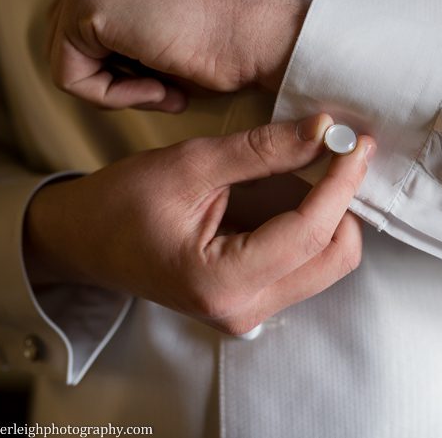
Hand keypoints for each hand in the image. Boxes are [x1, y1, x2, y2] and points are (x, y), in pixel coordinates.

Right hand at [24, 114, 373, 335]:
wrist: (84, 241)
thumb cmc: (121, 203)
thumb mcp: (190, 164)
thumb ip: (261, 150)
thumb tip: (322, 130)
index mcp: (220, 282)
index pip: (309, 233)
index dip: (342, 183)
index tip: (357, 141)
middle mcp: (243, 311)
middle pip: (334, 258)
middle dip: (346, 202)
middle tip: (341, 151)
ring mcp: (250, 312)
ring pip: (328, 263)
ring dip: (334, 213)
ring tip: (323, 164)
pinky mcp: (253, 300)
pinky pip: (308, 264)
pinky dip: (316, 224)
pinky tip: (305, 188)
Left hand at [48, 0, 308, 112]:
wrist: (255, 37)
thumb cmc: (222, 44)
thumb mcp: (156, 27)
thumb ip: (117, 33)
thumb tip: (82, 66)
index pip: (81, 27)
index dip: (120, 67)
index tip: (165, 77)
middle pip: (66, 43)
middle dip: (114, 78)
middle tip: (165, 90)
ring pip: (65, 62)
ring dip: (116, 91)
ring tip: (163, 91)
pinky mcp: (88, 6)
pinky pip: (71, 78)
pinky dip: (113, 97)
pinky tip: (158, 89)